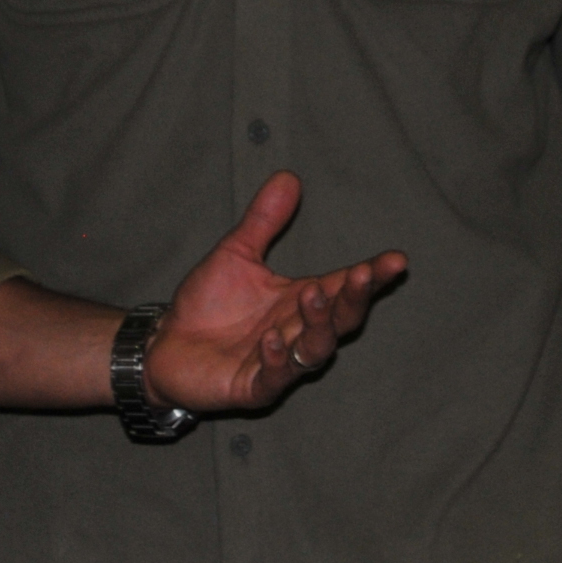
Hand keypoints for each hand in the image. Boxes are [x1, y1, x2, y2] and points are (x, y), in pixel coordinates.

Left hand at [144, 172, 406, 413]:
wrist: (165, 344)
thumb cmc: (207, 303)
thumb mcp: (237, 253)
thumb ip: (264, 220)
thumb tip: (288, 176)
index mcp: (300, 300)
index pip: (344, 287)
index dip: (371, 276)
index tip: (395, 259)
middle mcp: (298, 331)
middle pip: (341, 319)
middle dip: (355, 299)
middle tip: (361, 275)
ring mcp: (279, 362)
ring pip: (316, 350)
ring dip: (318, 325)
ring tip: (311, 295)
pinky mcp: (252, 386)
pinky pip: (274, 379)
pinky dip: (277, 361)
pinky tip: (270, 340)